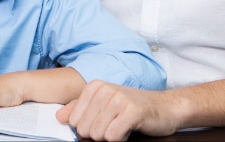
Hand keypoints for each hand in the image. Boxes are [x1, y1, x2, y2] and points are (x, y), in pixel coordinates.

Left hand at [56, 81, 179, 140]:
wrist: (165, 108)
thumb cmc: (132, 108)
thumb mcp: (103, 105)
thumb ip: (80, 110)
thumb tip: (60, 117)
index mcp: (94, 87)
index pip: (74, 121)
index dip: (89, 128)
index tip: (104, 121)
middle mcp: (104, 90)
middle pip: (85, 130)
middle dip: (99, 134)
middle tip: (115, 124)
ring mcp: (118, 99)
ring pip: (97, 135)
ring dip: (111, 137)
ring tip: (122, 125)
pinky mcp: (131, 112)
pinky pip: (112, 137)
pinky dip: (121, 139)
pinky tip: (129, 129)